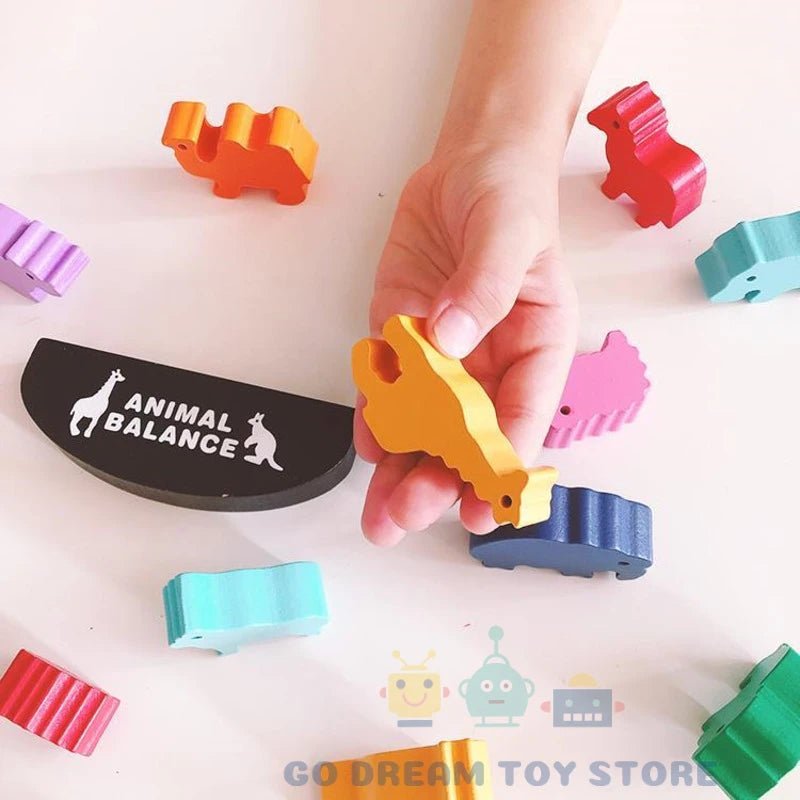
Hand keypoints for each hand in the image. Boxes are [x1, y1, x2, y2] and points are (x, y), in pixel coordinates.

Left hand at [354, 141, 578, 545]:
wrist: (470, 165)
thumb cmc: (510, 197)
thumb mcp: (508, 232)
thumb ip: (485, 286)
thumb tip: (452, 342)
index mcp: (535, 346)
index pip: (521, 416)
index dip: (499, 467)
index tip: (478, 510)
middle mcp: (489, 362)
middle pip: (465, 437)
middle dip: (438, 481)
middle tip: (407, 518)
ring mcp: (442, 355)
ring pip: (423, 426)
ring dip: (401, 468)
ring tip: (380, 515)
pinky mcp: (401, 335)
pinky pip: (388, 386)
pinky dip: (375, 416)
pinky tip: (367, 444)